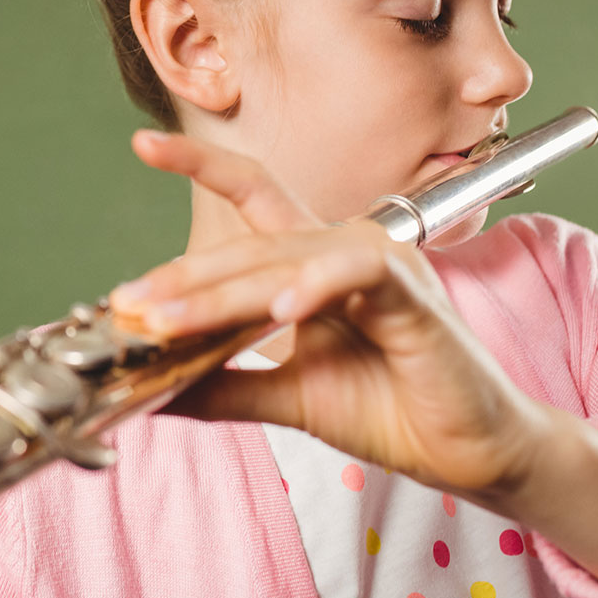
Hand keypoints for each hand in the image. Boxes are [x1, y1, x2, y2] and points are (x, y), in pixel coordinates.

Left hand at [109, 129, 549, 503]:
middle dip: (182, 278)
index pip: (254, 196)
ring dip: (221, 295)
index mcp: (317, 264)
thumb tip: (153, 389)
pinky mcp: (412, 295)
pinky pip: (354, 275)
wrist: (471, 454)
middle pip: (251, 246)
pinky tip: (278, 312)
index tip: (143, 143)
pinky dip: (313, 289)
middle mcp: (345, 251)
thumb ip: (224, 384)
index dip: (201, 165)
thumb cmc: (393, 411)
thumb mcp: (287, 397)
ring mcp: (380, 267)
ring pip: (285, 263)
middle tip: (126, 304)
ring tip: (167, 320)